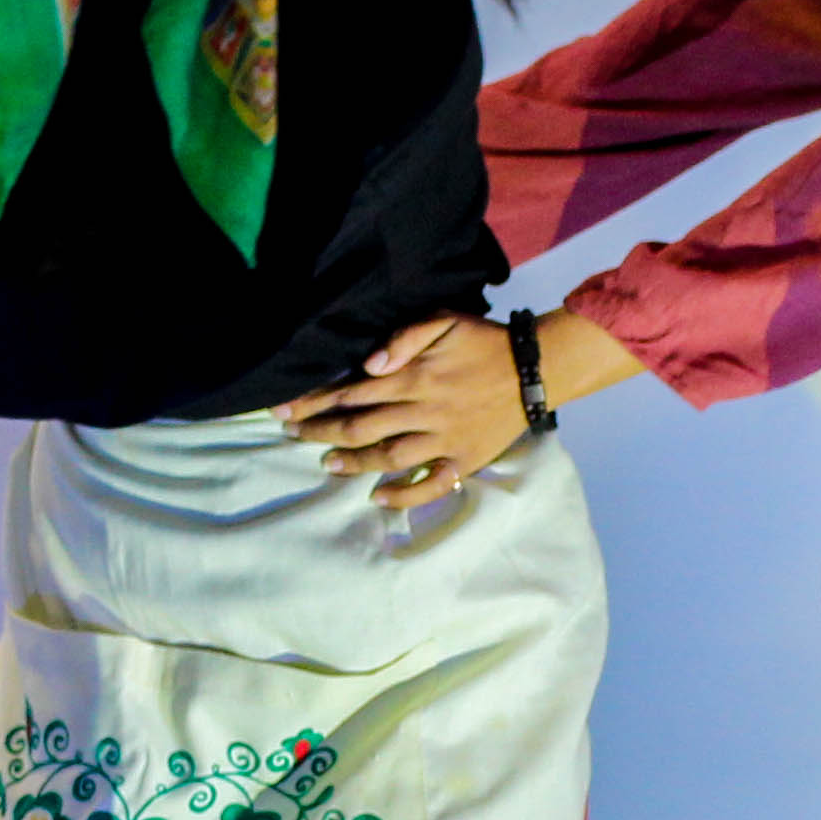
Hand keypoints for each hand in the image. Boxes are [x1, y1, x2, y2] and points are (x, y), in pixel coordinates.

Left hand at [276, 315, 532, 506]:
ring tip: (327, 462)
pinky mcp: (463, 460)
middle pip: (361, 427)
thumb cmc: (484, 341)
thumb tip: (369, 364)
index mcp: (414, 376)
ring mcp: (443, 440)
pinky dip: (404, 494)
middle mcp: (424, 411)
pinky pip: (430, 485)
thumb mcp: (445, 321)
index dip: (315, 401)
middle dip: (320, 430)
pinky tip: (379, 497)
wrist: (535, 369)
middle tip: (292, 434)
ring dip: (353, 463)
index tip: (285, 408)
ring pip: (388, 457)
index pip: (352, 392)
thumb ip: (405, 338)